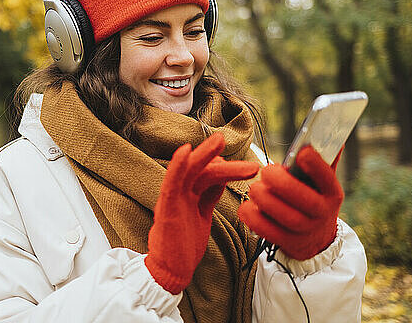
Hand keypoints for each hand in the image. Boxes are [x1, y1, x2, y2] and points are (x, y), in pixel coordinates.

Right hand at [145, 132, 259, 293]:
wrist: (171, 273)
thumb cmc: (183, 247)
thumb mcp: (202, 216)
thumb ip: (209, 197)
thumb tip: (221, 181)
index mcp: (188, 196)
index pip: (208, 175)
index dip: (224, 167)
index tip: (245, 167)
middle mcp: (180, 194)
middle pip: (200, 169)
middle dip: (214, 154)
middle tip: (225, 139)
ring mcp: (172, 200)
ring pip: (189, 171)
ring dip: (203, 154)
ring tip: (218, 141)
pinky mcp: (167, 209)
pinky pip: (170, 183)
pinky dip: (176, 166)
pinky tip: (185, 152)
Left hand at [238, 145, 343, 260]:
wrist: (315, 238)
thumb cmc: (313, 198)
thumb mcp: (322, 182)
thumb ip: (321, 159)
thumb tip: (326, 130)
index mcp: (332, 193)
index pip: (328, 178)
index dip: (316, 165)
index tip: (302, 153)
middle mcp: (323, 213)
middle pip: (305, 200)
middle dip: (282, 183)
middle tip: (266, 171)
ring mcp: (306, 231)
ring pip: (286, 217)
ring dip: (266, 199)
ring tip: (255, 188)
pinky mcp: (287, 242)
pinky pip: (268, 232)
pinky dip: (254, 218)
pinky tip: (246, 206)